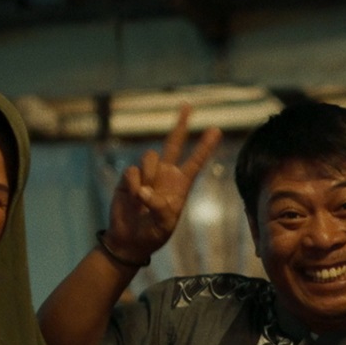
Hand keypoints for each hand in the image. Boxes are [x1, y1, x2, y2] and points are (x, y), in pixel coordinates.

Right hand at [104, 107, 221, 262]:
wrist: (130, 239)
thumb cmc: (153, 234)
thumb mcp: (163, 225)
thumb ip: (158, 206)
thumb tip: (142, 189)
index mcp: (181, 185)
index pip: (195, 162)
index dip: (205, 146)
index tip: (216, 129)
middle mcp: (165, 174)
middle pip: (174, 143)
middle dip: (180, 124)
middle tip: (187, 105)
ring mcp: (147, 174)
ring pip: (150, 156)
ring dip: (148, 174)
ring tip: (143, 197)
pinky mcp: (129, 177)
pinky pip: (132, 171)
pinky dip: (132, 184)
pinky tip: (131, 198)